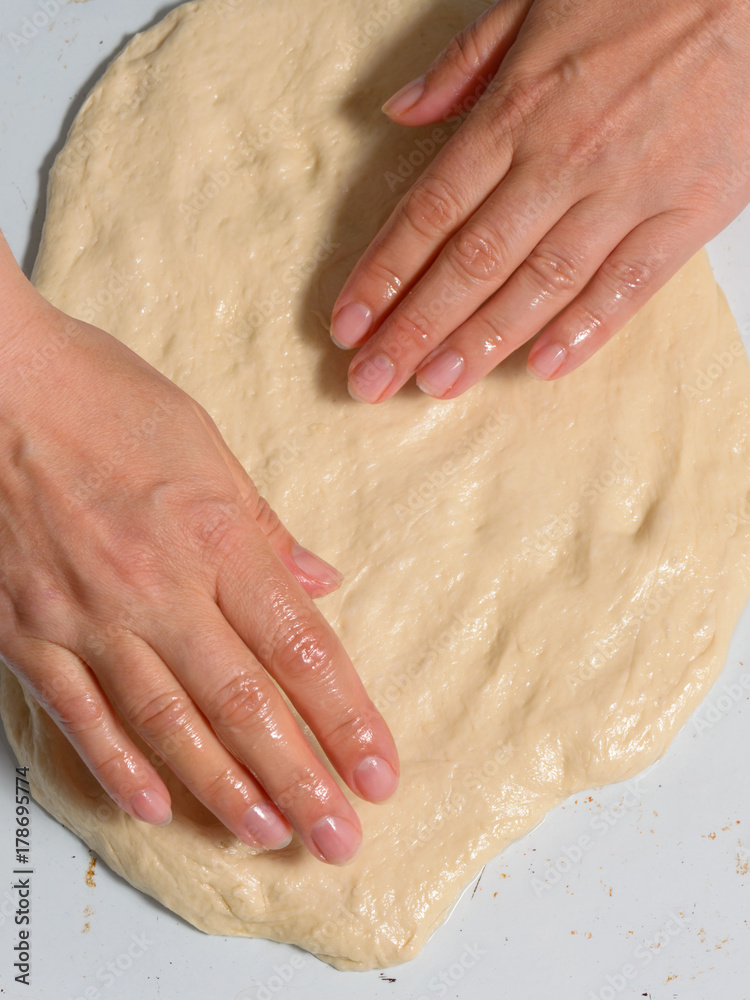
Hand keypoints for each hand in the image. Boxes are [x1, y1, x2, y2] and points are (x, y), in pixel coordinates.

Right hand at [0, 237, 397, 864]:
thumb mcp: (206, 443)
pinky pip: (79, 715)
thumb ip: (263, 525)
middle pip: (244, 703)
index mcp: (215, 537)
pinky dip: (119, 768)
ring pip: (168, 725)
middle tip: (339, 836)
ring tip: (270, 833)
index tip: (379, 770)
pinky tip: (158, 807)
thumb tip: (320, 581)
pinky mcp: (28, 632)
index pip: (299, 647)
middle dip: (300, 778)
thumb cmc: (102, 396)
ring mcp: (88, 617)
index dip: (346, 717)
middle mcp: (158, 589)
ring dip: (225, 788)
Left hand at [332, 0, 749, 400]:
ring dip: (482, 341)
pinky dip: (584, 330)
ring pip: (540, 283)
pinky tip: (540, 368)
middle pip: (472, 261)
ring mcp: (628, 190)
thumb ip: (463, 62)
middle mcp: (563, 159)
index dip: (383, 273)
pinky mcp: (689, 211)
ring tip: (436, 384)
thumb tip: (398, 112)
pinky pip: (628, 285)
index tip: (349, 321)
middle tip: (372, 380)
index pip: (431, 210)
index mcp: (519, 109)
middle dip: (414, 327)